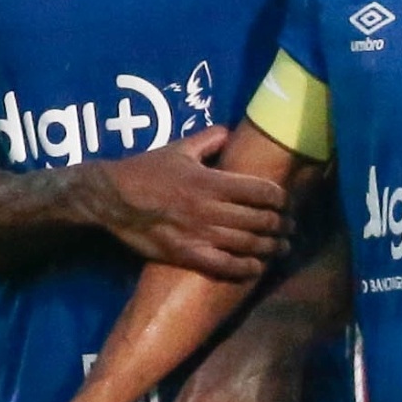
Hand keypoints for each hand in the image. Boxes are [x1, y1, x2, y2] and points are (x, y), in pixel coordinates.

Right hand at [84, 129, 285, 279]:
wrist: (111, 199)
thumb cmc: (146, 171)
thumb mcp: (179, 149)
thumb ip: (208, 140)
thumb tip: (230, 132)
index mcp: (212, 181)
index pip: (261, 191)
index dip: (280, 198)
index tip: (286, 202)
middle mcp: (210, 208)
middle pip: (260, 219)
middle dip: (281, 224)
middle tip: (290, 226)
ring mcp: (199, 234)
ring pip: (248, 244)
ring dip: (271, 247)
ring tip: (282, 247)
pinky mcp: (187, 254)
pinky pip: (225, 266)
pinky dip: (246, 269)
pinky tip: (257, 268)